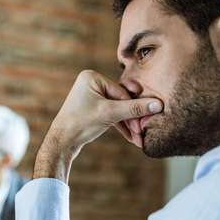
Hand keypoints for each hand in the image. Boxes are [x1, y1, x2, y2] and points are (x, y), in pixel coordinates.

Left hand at [34, 70, 162, 180]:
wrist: (61, 142)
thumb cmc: (81, 123)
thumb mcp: (110, 114)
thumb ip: (135, 108)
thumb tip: (158, 104)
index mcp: (92, 77)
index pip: (121, 92)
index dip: (133, 109)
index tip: (143, 123)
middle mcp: (91, 84)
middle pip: (121, 99)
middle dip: (132, 117)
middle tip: (143, 131)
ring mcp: (92, 96)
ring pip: (117, 109)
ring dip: (128, 124)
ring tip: (139, 139)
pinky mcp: (93, 109)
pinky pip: (111, 115)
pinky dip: (120, 125)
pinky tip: (131, 137)